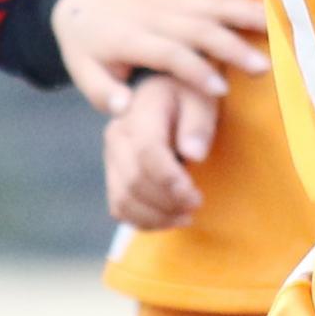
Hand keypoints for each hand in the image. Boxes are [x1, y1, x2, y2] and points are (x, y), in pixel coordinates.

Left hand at [50, 0, 267, 115]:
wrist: (83, 4)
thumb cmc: (88, 50)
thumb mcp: (83, 75)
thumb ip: (102, 93)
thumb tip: (124, 108)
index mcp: (129, 38)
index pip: (166, 52)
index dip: (193, 69)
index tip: (220, 89)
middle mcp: (152, 15)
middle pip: (196, 27)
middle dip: (230, 45)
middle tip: (263, 66)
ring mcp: (169, 0)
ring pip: (210, 3)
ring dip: (245, 14)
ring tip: (279, 28)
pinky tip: (270, 8)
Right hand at [104, 75, 214, 229]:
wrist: (166, 94)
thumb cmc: (188, 96)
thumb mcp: (203, 98)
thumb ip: (199, 123)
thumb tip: (193, 153)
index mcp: (139, 112)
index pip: (148, 153)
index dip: (170, 181)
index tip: (195, 197)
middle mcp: (117, 135)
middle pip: (134, 181)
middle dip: (168, 202)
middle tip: (196, 205)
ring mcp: (111, 157)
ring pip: (124, 200)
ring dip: (157, 217)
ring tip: (186, 216)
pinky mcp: (112, 175)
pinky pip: (120, 208)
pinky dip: (144, 221)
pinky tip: (170, 218)